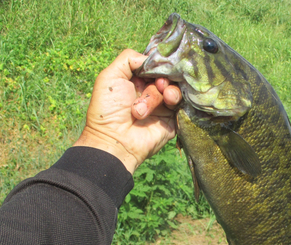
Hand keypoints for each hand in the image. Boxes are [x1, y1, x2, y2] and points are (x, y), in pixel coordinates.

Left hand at [73, 49, 181, 173]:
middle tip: (158, 85)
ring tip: (159, 100)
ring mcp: (162, 108)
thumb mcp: (110, 76)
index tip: (156, 69)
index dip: (158, 65)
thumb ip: (128, 58)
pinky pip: (182, 106)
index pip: (154, 67)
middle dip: (162, 79)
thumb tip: (150, 58)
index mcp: (136, 82)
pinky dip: (176, 100)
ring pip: (174, 90)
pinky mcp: (171, 121)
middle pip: (166, 77)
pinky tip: (169, 101)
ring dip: (165, 92)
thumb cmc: (108, 109)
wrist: (115, 140)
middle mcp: (150, 93)